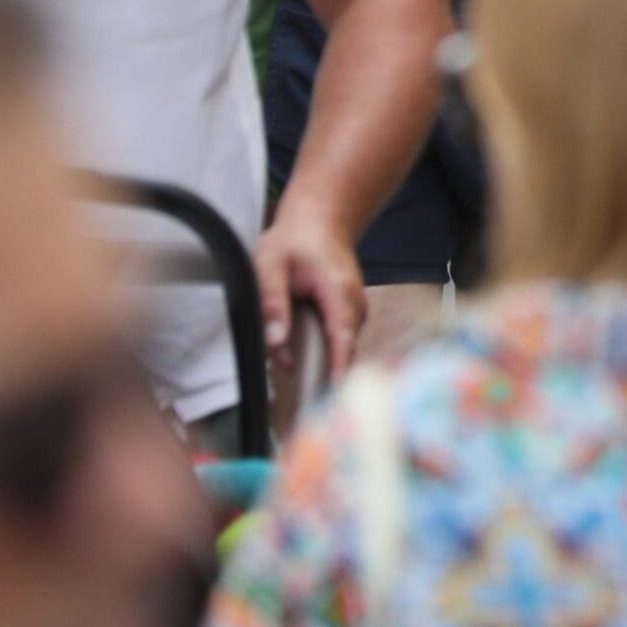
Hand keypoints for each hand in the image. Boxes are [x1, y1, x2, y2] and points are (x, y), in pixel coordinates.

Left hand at [252, 205, 367, 387]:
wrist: (321, 220)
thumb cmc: (294, 240)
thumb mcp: (270, 264)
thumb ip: (272, 303)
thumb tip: (276, 342)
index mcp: (338, 291)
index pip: (343, 339)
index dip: (338, 370)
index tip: (332, 399)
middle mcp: (355, 303)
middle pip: (345, 350)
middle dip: (327, 376)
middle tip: (304, 406)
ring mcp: (356, 309)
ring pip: (343, 348)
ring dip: (325, 366)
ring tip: (302, 389)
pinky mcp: (351, 313)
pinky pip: (341, 341)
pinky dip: (326, 354)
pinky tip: (305, 360)